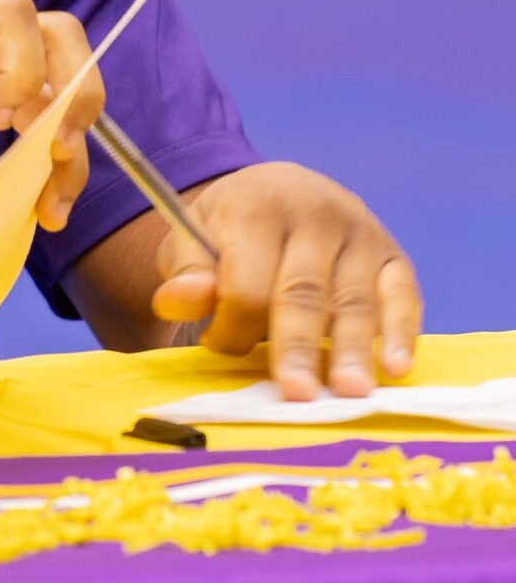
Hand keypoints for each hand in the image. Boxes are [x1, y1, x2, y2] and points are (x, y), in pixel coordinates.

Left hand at [150, 162, 417, 399]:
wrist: (282, 188)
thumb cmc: (231, 225)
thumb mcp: (191, 235)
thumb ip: (186, 271)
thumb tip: (180, 302)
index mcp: (258, 209)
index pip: (247, 283)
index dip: (232, 324)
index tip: (217, 345)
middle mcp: (316, 216)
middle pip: (304, 293)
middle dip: (298, 346)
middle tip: (297, 393)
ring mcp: (361, 235)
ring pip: (354, 302)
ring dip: (352, 350)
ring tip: (348, 392)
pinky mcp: (393, 256)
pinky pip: (403, 297)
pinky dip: (402, 333)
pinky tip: (396, 368)